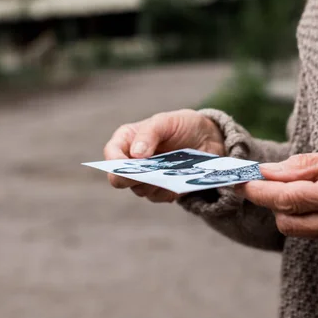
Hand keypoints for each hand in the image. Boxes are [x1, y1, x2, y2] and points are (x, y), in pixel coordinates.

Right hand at [104, 109, 223, 203]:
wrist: (206, 138)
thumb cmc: (181, 124)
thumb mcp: (166, 121)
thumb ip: (149, 133)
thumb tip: (136, 154)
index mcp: (126, 140)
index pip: (111, 154)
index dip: (115, 163)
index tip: (130, 166)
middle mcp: (131, 161)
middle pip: (120, 179)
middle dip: (135, 177)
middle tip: (153, 173)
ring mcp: (144, 177)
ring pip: (140, 190)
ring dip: (155, 183)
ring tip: (172, 171)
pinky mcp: (160, 190)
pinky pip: (159, 197)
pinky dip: (169, 190)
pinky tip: (180, 178)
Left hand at [238, 147, 317, 243]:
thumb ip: (305, 166)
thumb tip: (267, 171)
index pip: (287, 200)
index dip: (259, 191)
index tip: (240, 181)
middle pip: (287, 222)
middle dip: (270, 200)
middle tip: (262, 178)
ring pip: (298, 230)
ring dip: (286, 209)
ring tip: (291, 184)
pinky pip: (313, 233)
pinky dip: (301, 216)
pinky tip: (306, 198)